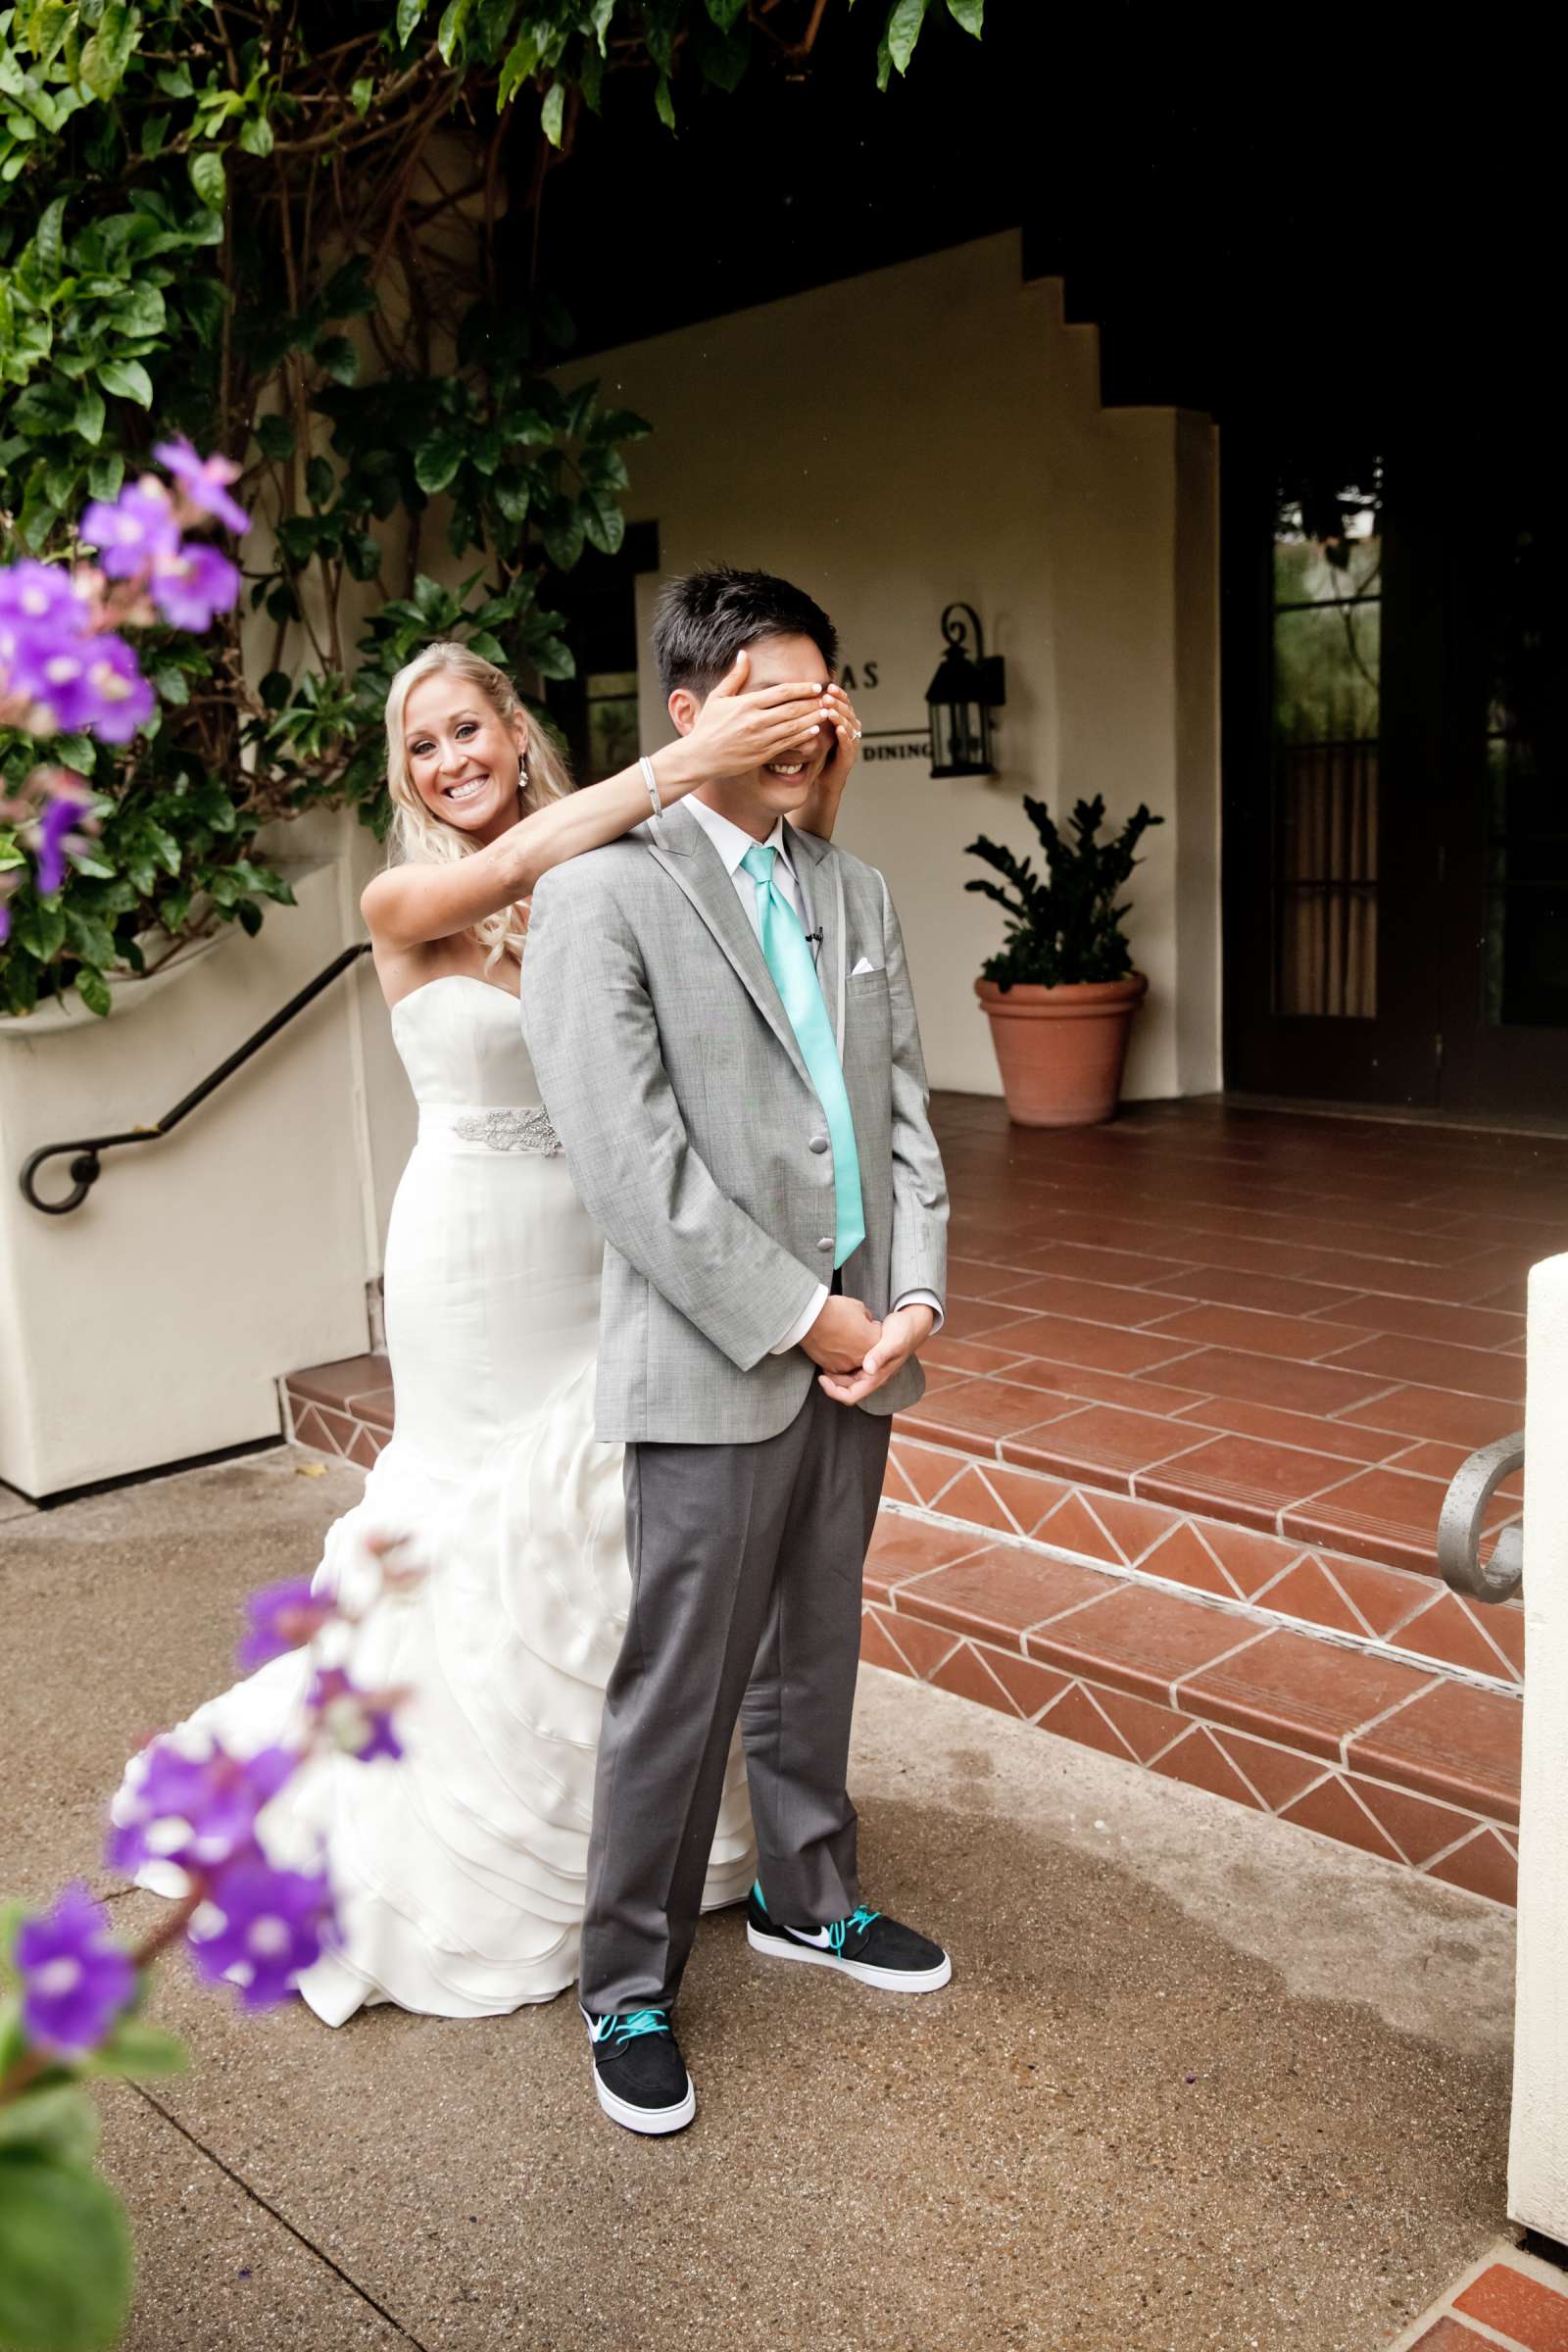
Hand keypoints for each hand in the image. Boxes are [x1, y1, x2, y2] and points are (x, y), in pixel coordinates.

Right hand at [676, 650, 830, 782]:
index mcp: (746, 704)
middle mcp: (756, 721)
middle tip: (827, 698)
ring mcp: (760, 739)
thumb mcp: (718, 697)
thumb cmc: (707, 726)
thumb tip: (743, 654)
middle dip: (812, 703)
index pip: (781, 693)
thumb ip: (735, 676)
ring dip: (813, 719)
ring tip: (826, 712)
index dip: (802, 689)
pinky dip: (803, 737)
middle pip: (792, 709)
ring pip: (793, 727)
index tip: (816, 686)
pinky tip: (814, 731)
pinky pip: (788, 744)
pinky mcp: (762, 754)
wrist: (700, 757)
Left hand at [798, 684, 862, 834]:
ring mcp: (850, 743)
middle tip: (828, 694)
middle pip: (847, 709)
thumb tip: (787, 695)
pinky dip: (845, 735)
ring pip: (850, 724)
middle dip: (838, 701)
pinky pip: (850, 744)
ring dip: (841, 715)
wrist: (817, 785)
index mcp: (839, 721)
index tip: (826, 684)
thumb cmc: (810, 757)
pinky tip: (839, 729)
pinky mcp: (849, 758)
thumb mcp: (806, 732)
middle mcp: (848, 729)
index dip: (836, 692)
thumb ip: (803, 716)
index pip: (841, 701)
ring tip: (830, 709)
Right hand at [800, 1292, 882, 1374]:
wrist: (811, 1319)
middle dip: (861, 1341)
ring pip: (852, 1359)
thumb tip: (864, 1320)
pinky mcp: (832, 1368)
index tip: (864, 1323)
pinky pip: (838, 1363)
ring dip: (848, 1350)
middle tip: (850, 1330)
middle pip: (866, 1350)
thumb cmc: (835, 1312)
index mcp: (874, 1341)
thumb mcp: (858, 1307)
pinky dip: (836, 1355)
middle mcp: (863, 1357)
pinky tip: (830, 1343)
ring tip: (838, 1336)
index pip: (879, 1336)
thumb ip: (866, 1317)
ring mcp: (847, 1365)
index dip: (870, 1327)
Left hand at [817, 1302, 934, 1406]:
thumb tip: (868, 1370)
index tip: (821, 1377)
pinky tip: (834, 1352)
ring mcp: (871, 1370)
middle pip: (846, 1389)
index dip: (833, 1391)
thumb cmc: (903, 1332)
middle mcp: (873, 1377)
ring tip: (823, 1359)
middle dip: (831, 1381)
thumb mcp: (892, 1341)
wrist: (913, 1323)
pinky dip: (840, 1364)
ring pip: (847, 1379)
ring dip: (834, 1373)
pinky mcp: (869, 1361)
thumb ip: (880, 1355)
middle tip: (819, 1364)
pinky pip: (850, 1369)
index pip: (851, 1396)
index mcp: (878, 1378)